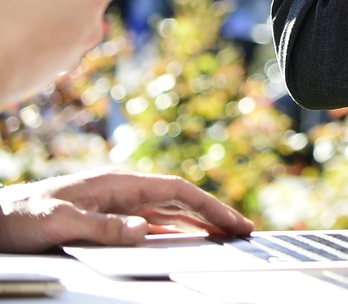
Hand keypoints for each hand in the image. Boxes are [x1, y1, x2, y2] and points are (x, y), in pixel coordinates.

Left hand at [0, 170, 253, 252]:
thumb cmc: (19, 217)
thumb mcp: (57, 221)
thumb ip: (100, 226)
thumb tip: (142, 231)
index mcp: (117, 184)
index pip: (176, 191)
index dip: (209, 206)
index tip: (234, 223)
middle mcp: (121, 193)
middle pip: (179, 202)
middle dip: (213, 215)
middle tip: (243, 233)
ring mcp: (114, 207)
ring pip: (167, 215)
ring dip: (196, 225)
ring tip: (224, 238)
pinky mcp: (104, 223)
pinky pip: (148, 228)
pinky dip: (173, 234)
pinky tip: (184, 244)